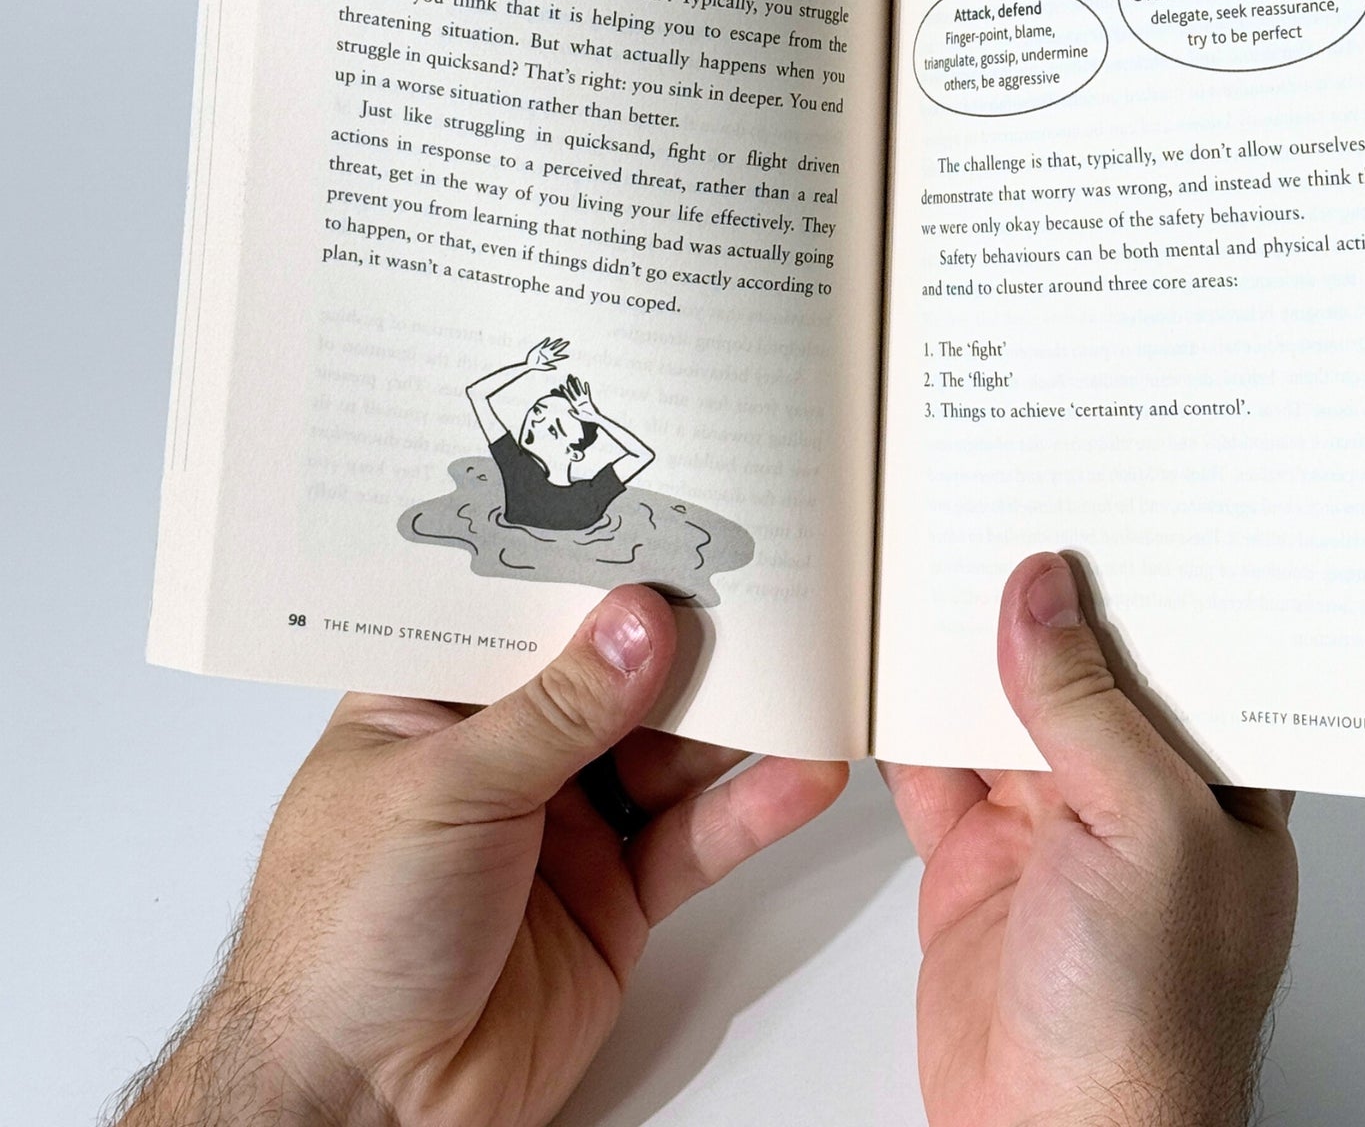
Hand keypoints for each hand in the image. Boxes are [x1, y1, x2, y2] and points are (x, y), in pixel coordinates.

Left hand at [118, 588, 845, 1126]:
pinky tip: (804, 769)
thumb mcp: (444, 794)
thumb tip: (641, 624)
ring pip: (671, 748)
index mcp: (435, 702)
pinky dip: (754, 805)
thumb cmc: (338, 943)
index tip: (671, 515)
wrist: (360, 1112)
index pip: (526, 613)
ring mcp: (569, 822)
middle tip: (765, 581)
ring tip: (807, 665)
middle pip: (617, 674)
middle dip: (687, 634)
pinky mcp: (618, 894)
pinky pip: (698, 837)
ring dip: (739, 715)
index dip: (595, 566)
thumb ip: (556, 710)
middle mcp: (507, 752)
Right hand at [526, 336, 568, 370]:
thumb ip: (549, 367)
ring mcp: (544, 350)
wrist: (529, 364)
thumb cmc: (536, 366)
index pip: (558, 357)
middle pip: (557, 349)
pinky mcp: (539, 348)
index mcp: (550, 359)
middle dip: (562, 345)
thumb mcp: (543, 367)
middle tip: (568, 342)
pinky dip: (546, 341)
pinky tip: (548, 338)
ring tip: (561, 339)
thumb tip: (555, 368)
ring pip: (552, 345)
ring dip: (556, 342)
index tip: (568, 356)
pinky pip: (543, 343)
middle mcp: (549, 354)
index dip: (563, 356)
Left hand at [564, 375, 601, 421]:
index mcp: (574, 405)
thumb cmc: (587, 419)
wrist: (594, 418)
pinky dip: (586, 388)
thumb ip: (574, 415)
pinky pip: (587, 392)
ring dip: (578, 385)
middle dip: (570, 387)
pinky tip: (586, 383)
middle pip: (573, 392)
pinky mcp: (588, 399)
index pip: (569, 398)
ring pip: (580, 390)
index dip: (566, 393)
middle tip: (567, 380)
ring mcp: (583, 400)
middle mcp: (578, 401)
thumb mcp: (580, 417)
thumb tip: (569, 410)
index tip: (562, 388)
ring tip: (576, 378)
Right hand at [883, 554, 1297, 1126]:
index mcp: (1213, 781)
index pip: (1178, 652)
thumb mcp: (1145, 830)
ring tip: (919, 560)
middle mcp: (1134, 796)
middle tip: (986, 505)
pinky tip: (875, 668)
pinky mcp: (975, 864)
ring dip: (956, 651)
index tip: (1094, 497)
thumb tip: (1045, 592)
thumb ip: (1087, 705)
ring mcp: (1050, 829)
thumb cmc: (1154, 1024)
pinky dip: (897, 723)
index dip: (1138, 579)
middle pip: (1076, 669)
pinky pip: (930, 770)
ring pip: (996, 708)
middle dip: (1033, 599)